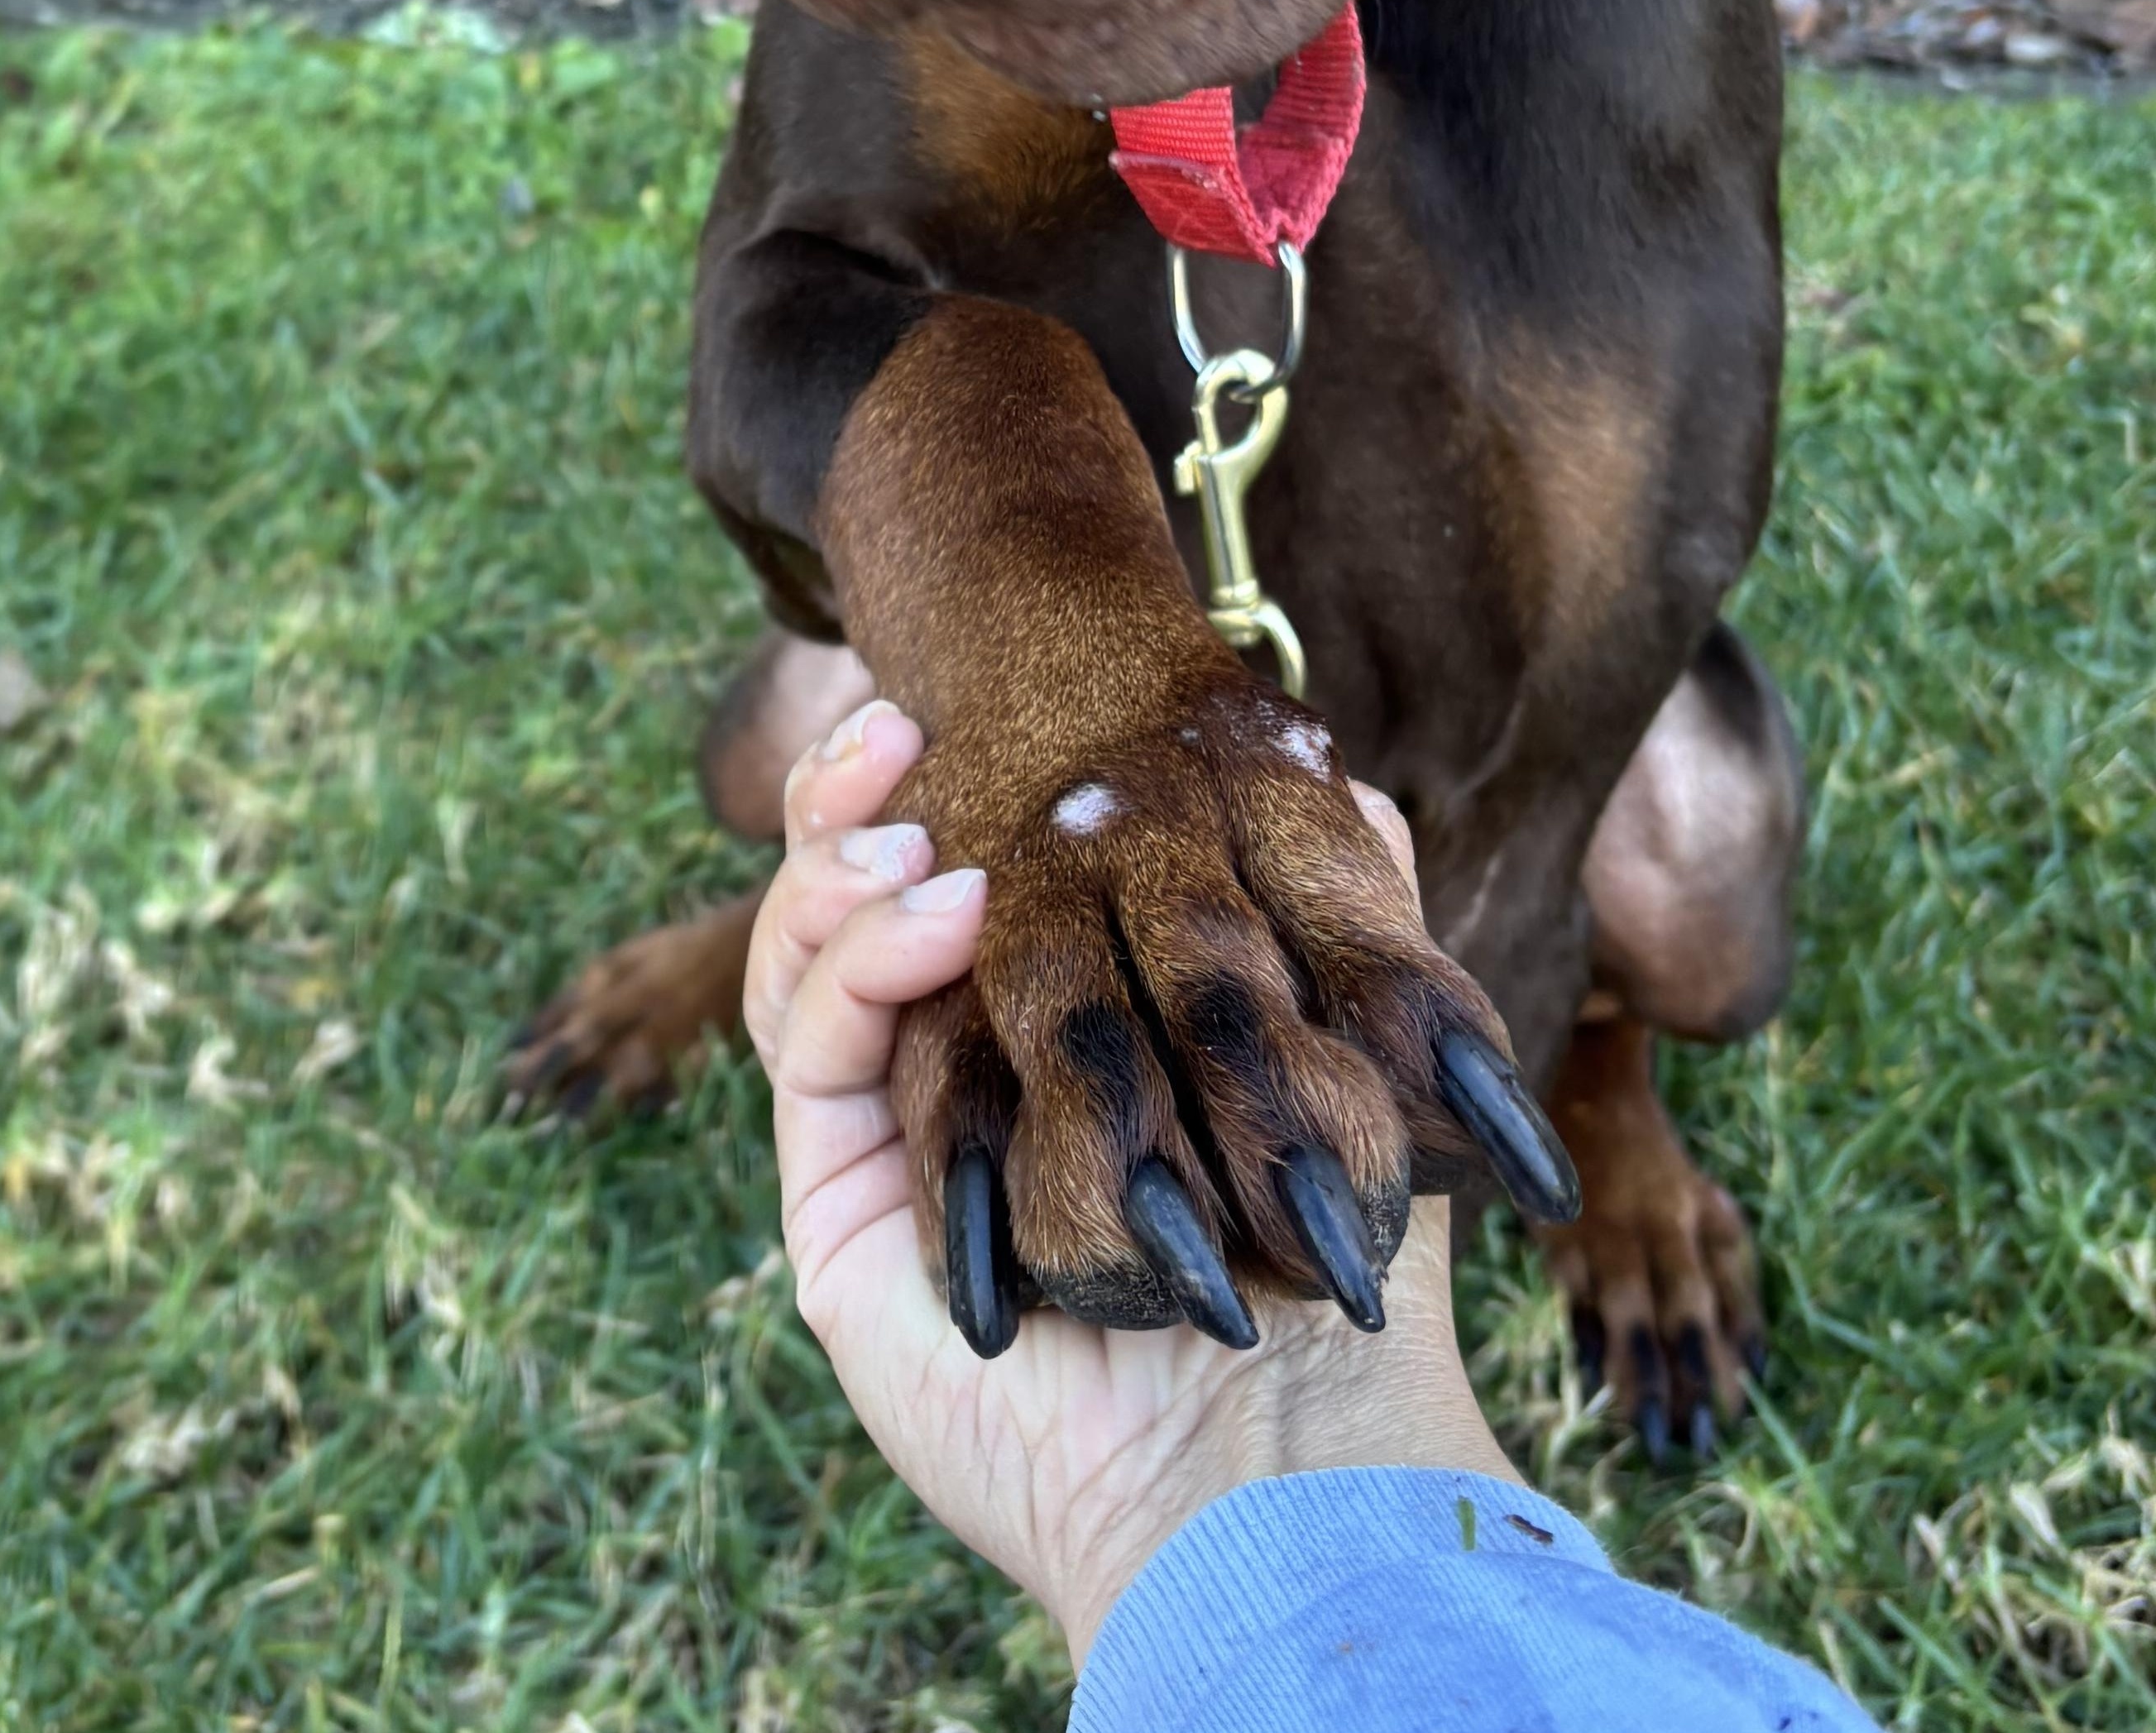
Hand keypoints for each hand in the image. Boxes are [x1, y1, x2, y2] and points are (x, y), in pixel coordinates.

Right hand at [748, 700, 1521, 1662]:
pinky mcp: (834, 1205)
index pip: (948, 887)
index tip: (954, 705)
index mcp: (1041, 1041)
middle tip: (895, 723)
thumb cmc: (1320, 1262)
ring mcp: (883, 1143)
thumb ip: (1335, 912)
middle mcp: (948, 1084)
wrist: (1275, 1450)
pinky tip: (937, 908)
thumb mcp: (1334, 1049)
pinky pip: (808, 1047)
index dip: (934, 791)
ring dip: (838, 868)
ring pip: (800, 962)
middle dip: (852, 800)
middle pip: (844, 908)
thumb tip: (1355, 779)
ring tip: (919, 831)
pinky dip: (856, 956)